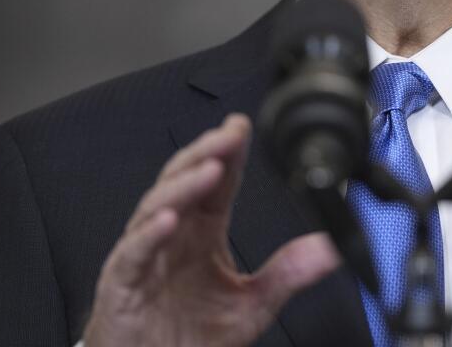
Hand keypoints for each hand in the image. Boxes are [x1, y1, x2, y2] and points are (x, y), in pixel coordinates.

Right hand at [83, 114, 340, 346]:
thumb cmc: (190, 338)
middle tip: (230, 136)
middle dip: (207, 152)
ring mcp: (145, 255)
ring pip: (158, 206)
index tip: (243, 126)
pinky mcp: (122, 283)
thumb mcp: (252, 304)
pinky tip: (168, 221)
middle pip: (184, 179)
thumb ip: (288, 273)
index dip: (228, 152)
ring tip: (209, 169)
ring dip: (184, 185)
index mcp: (202, 232)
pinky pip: (132, 252)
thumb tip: (330, 250)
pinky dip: (148, 235)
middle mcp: (173, 236)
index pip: (216, 182)